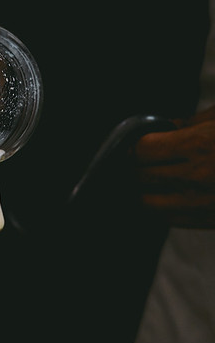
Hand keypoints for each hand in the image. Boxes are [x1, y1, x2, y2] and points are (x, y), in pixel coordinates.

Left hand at [135, 106, 214, 227]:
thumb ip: (192, 122)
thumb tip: (165, 127)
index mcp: (199, 145)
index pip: (143, 150)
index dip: (136, 146)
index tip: (136, 145)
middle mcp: (196, 176)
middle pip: (141, 176)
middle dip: (137, 167)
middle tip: (140, 162)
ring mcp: (202, 203)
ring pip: (149, 202)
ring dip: (145, 190)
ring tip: (150, 181)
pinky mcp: (209, 220)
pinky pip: (170, 219)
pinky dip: (164, 208)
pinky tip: (169, 196)